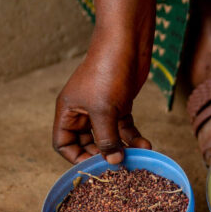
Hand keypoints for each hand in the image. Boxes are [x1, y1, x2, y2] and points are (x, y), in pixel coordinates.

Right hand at [52, 26, 151, 163]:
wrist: (127, 44)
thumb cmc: (107, 73)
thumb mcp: (104, 110)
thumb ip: (107, 139)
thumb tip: (112, 162)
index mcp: (68, 112)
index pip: (63, 143)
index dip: (76, 158)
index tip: (95, 167)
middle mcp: (83, 112)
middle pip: (88, 143)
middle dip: (103, 155)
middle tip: (120, 166)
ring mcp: (103, 108)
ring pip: (109, 137)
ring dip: (123, 148)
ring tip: (138, 158)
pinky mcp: (121, 105)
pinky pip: (124, 128)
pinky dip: (134, 137)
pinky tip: (146, 145)